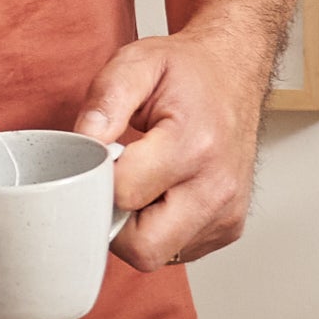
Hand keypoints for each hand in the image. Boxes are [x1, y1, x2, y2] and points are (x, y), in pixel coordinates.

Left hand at [77, 16, 276, 270]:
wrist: (235, 73)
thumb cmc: (186, 72)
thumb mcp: (138, 63)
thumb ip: (104, 100)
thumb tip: (83, 141)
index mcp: (193, 145)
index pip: (123, 195)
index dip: (98, 181)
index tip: (99, 161)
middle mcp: (217, 187)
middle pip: (143, 247)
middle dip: (115, 223)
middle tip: (114, 183)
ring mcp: (227, 213)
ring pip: (159, 255)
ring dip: (138, 228)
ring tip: (142, 183)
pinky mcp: (229, 227)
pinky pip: (177, 251)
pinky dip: (160, 230)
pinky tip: (163, 194)